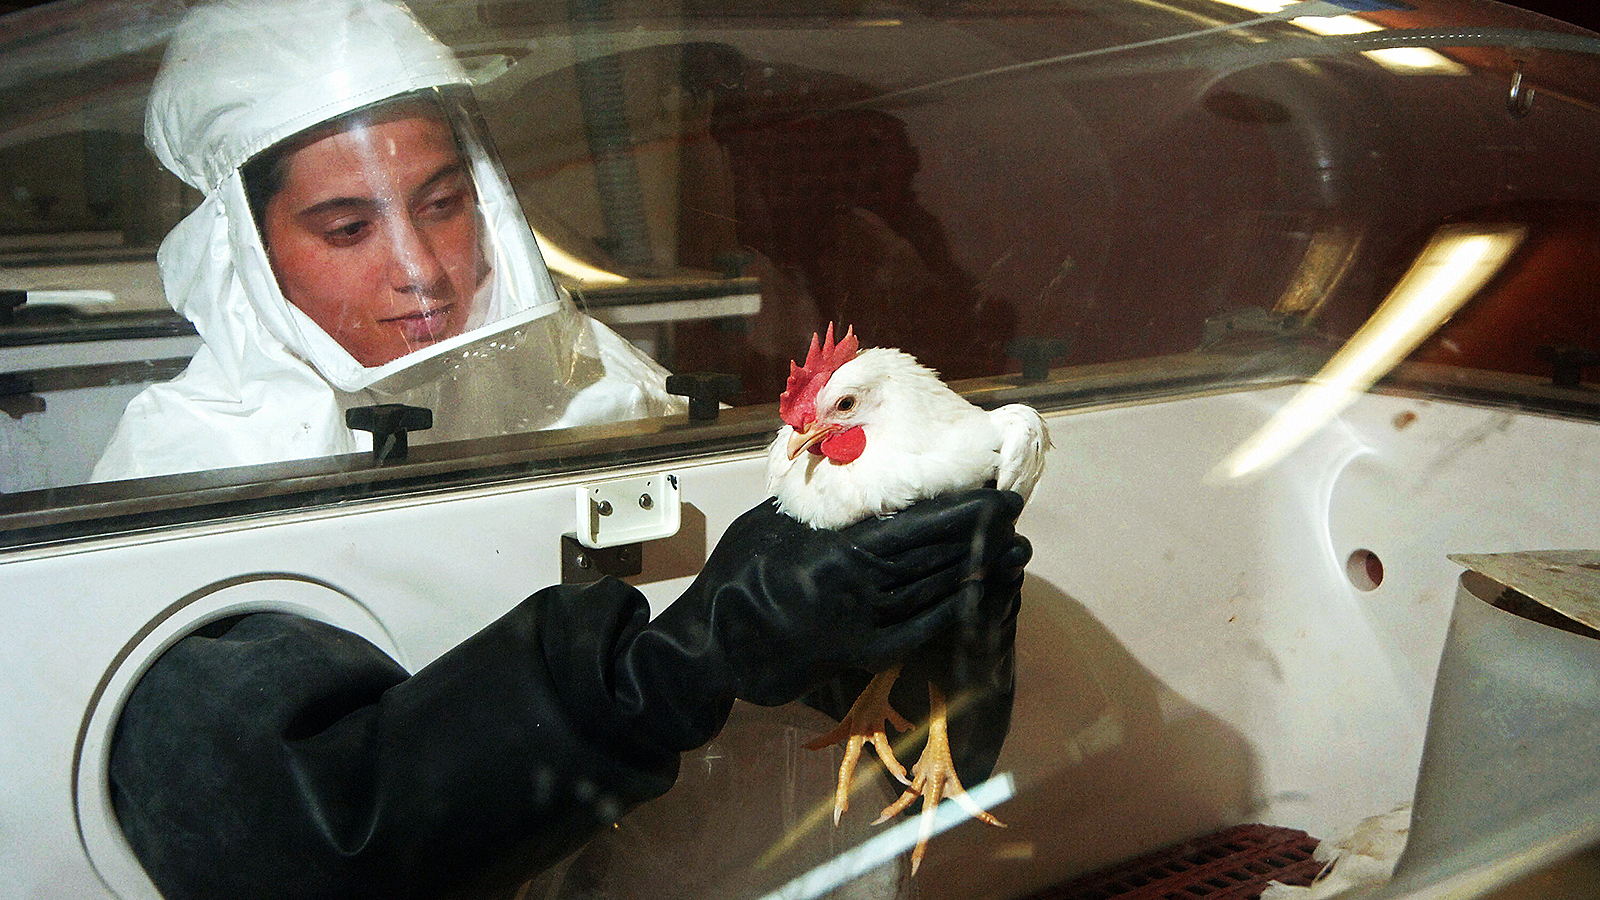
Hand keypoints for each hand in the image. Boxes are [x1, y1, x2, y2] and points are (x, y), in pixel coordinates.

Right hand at [659, 488, 1026, 705]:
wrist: (713, 642)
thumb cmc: (738, 571)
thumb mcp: (774, 521)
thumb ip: (821, 503)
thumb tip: (859, 471)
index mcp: (834, 552)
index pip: (913, 528)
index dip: (961, 514)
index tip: (997, 499)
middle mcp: (855, 591)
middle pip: (931, 560)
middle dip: (978, 537)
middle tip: (1014, 516)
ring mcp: (860, 627)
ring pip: (930, 594)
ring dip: (975, 572)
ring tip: (1011, 551)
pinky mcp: (860, 654)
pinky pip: (917, 631)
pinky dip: (950, 612)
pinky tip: (977, 595)